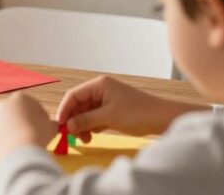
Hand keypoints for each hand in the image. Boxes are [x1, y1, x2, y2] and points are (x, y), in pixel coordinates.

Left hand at [0, 92, 56, 158]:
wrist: (20, 151)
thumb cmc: (38, 134)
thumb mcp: (52, 127)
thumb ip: (51, 123)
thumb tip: (50, 125)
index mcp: (20, 98)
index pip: (34, 105)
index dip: (41, 117)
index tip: (45, 127)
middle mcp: (3, 104)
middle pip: (17, 113)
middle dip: (25, 122)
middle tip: (33, 135)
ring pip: (6, 124)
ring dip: (13, 131)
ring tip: (23, 144)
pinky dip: (5, 141)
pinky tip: (13, 149)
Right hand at [56, 75, 202, 142]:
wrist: (163, 119)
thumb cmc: (138, 113)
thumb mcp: (109, 117)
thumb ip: (86, 120)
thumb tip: (68, 125)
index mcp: (99, 85)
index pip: (74, 95)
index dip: (65, 110)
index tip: (60, 125)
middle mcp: (101, 90)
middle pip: (79, 104)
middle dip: (74, 120)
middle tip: (72, 136)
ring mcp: (107, 100)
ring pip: (87, 112)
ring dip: (83, 125)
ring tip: (85, 139)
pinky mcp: (113, 110)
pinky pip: (96, 117)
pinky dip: (92, 126)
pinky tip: (92, 135)